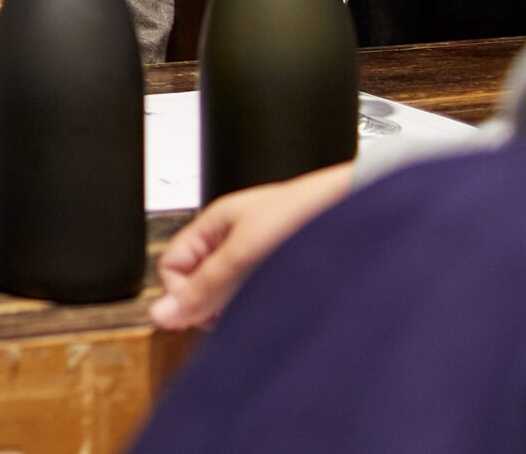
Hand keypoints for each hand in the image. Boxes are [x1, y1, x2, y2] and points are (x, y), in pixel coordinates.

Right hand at [150, 162, 353, 329]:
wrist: (365, 216)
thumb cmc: (308, 213)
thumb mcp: (243, 253)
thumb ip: (202, 287)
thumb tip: (160, 314)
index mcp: (214, 225)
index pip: (172, 266)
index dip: (181, 292)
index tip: (200, 313)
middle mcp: (234, 242)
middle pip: (200, 285)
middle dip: (212, 304)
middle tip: (234, 311)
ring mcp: (259, 261)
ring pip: (228, 296)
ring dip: (239, 309)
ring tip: (264, 306)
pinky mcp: (284, 278)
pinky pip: (256, 301)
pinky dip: (263, 310)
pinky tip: (279, 308)